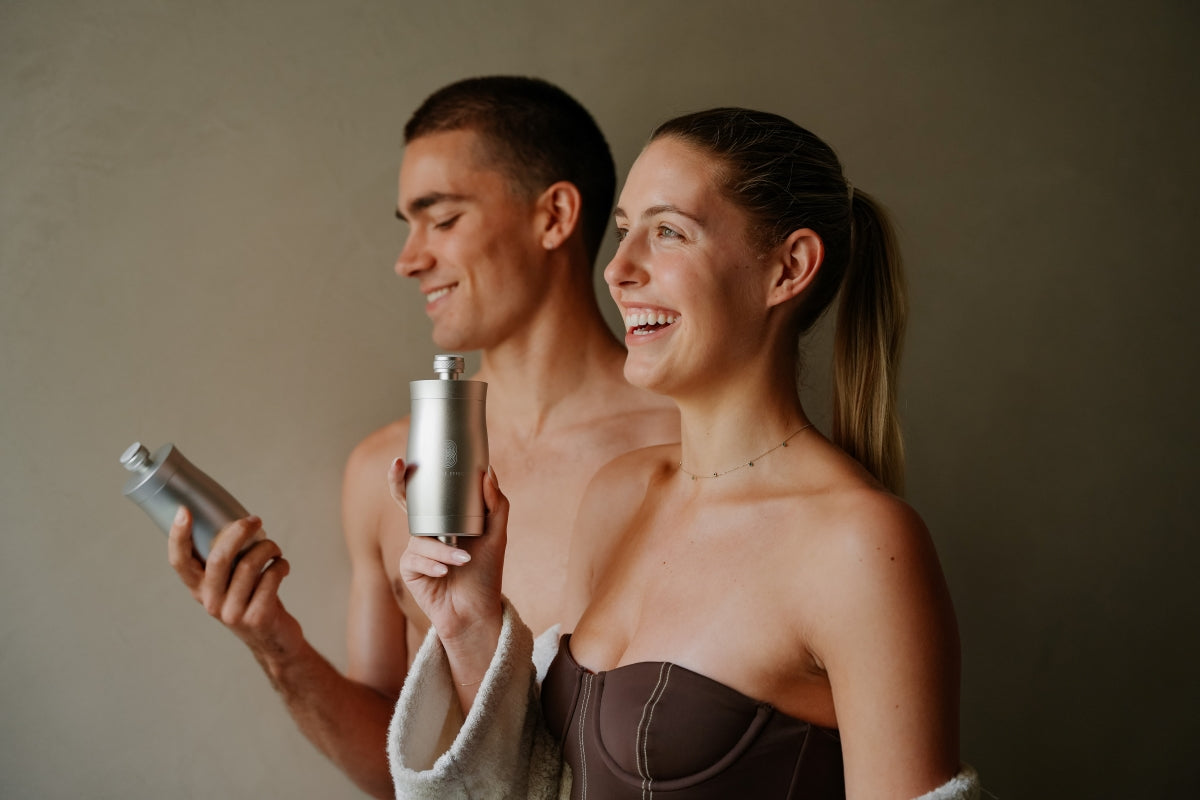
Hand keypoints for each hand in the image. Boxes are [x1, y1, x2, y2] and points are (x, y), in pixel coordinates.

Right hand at [168, 507, 302, 660]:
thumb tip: (235, 522)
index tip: (183, 511)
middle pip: (219, 558)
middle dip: (239, 531)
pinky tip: (282, 567)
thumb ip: (226, 559)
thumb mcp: (231, 583)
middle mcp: (210, 601)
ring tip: (274, 550)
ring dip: (268, 548)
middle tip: (255, 520)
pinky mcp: (257, 618)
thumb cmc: (252, 600)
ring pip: (250, 565)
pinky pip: (270, 578)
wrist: (274, 640)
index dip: (178, 537)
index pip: (179, 562)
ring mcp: (232, 612)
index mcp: (199, 589)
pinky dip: (280, 565)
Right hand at [388, 458, 506, 646]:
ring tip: (463, 561)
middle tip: (398, 467)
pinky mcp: (409, 569)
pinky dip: (433, 564)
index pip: (426, 494)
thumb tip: (489, 472)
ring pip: (421, 537)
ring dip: (442, 549)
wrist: (477, 611)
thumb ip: (495, 504)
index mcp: (446, 521)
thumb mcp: (496, 535)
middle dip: (398, 483)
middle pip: (406, 503)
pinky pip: (415, 558)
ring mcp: (416, 550)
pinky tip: (445, 572)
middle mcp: (428, 532)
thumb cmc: (486, 573)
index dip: (411, 476)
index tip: (402, 458)